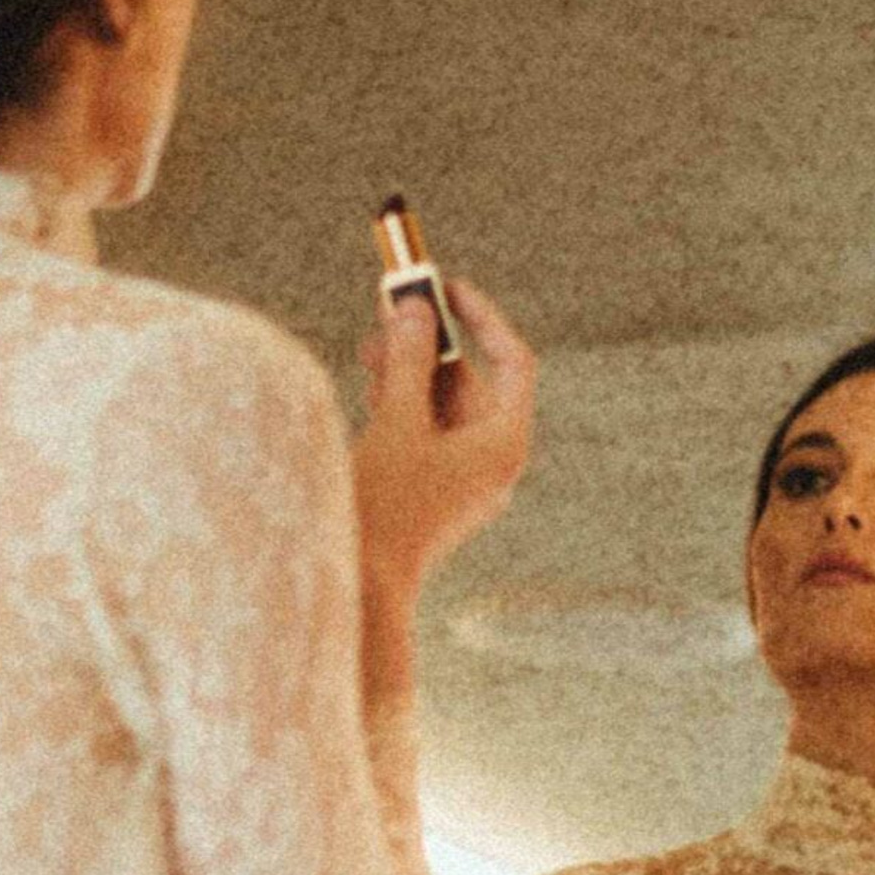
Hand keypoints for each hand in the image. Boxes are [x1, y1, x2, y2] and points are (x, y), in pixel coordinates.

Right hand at [352, 276, 536, 602]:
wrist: (362, 587)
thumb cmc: (386, 507)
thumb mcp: (396, 421)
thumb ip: (408, 359)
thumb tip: (416, 309)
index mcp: (504, 445)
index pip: (512, 362)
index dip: (481, 317)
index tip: (446, 286)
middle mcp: (493, 464)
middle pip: (473, 384)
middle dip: (430, 344)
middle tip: (393, 307)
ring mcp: (465, 482)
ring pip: (443, 408)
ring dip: (409, 372)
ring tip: (368, 344)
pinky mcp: (435, 495)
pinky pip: (427, 435)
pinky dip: (402, 406)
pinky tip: (371, 383)